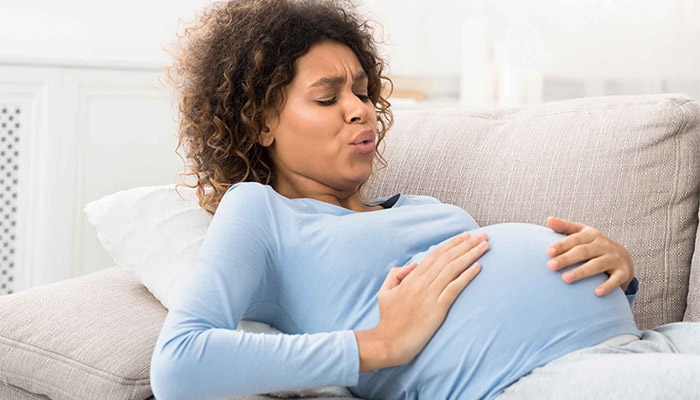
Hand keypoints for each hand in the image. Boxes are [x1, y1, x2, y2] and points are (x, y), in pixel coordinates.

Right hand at [373, 230, 488, 366]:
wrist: (390, 342)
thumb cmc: (388, 319)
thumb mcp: (385, 291)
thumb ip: (396, 274)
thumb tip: (414, 264)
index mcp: (411, 278)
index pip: (435, 255)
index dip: (452, 244)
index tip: (465, 236)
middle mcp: (422, 283)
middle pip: (448, 258)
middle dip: (466, 244)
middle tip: (482, 235)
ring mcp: (430, 295)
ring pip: (453, 269)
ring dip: (471, 255)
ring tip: (485, 245)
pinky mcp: (437, 309)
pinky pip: (454, 288)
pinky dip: (467, 276)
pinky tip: (478, 267)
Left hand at [545, 216, 633, 296]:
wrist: (621, 257)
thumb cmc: (592, 245)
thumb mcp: (581, 233)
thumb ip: (564, 226)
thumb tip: (548, 220)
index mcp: (592, 234)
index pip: (575, 239)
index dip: (562, 245)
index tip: (548, 252)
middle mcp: (604, 245)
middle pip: (583, 251)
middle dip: (567, 259)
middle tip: (551, 266)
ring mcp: (614, 258)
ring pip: (597, 265)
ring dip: (581, 272)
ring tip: (565, 279)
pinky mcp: (622, 272)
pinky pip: (615, 279)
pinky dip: (607, 286)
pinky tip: (596, 293)